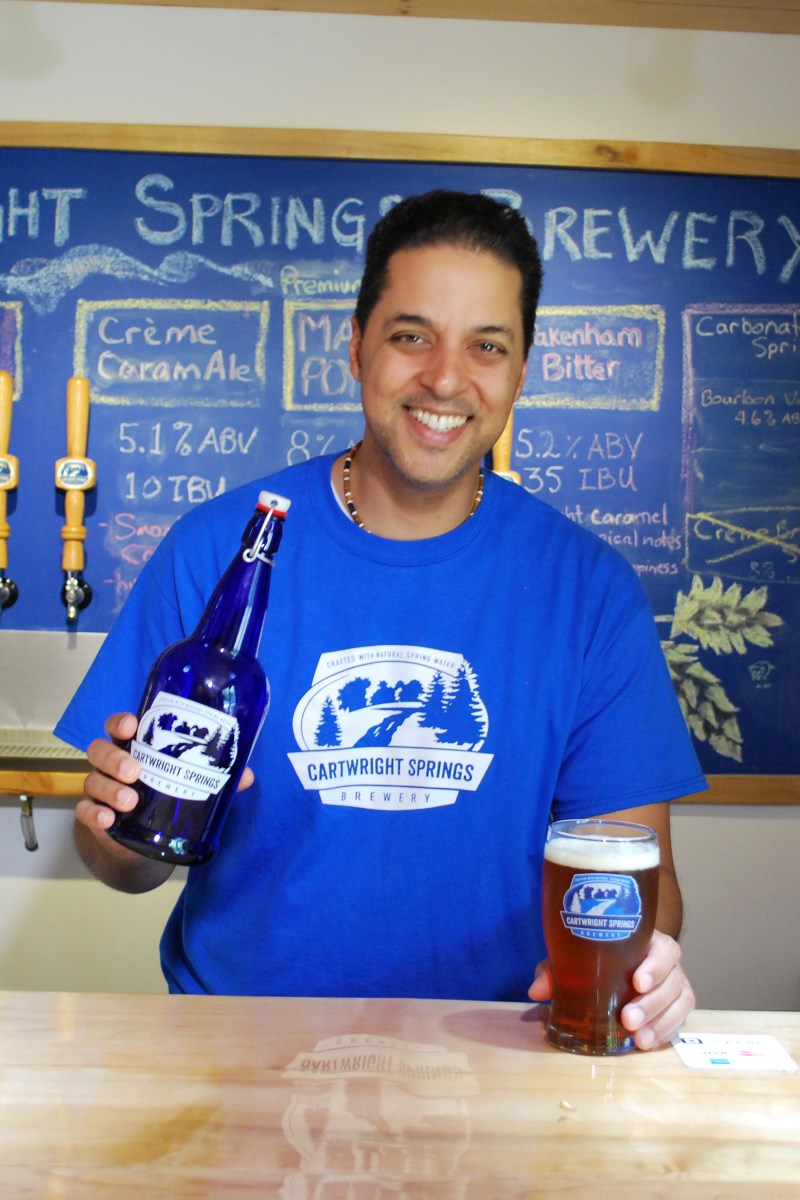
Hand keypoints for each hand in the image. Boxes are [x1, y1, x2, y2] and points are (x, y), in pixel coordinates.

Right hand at [76, 712, 255, 837]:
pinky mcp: (94, 815)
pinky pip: (85, 811)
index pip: (119, 726)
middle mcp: (112, 764)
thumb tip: (248, 776)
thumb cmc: (163, 794)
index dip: (121, 722)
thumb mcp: (188, 782)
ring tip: (130, 800)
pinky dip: (95, 814)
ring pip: (92, 780)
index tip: (132, 725)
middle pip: (99, 750)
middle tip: (135, 770)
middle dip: (115, 758)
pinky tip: (109, 820)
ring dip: (110, 788)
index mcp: (134, 747)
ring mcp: (100, 789)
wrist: (140, 838)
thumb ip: (216, 777)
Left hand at [527, 929, 694, 1051]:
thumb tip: (536, 990)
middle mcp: (668, 962)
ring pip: (681, 1001)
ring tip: (638, 1038)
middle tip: (628, 1018)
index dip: (655, 966)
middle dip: (652, 1002)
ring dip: (661, 1021)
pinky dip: (666, 1032)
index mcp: (648, 941)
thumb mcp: (577, 959)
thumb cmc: (597, 957)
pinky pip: (681, 1020)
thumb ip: (557, 970)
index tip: (636, 982)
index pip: (663, 949)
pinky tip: (646, 1043)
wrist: (614, 967)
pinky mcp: (678, 1007)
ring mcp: (676, 985)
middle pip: (673, 979)